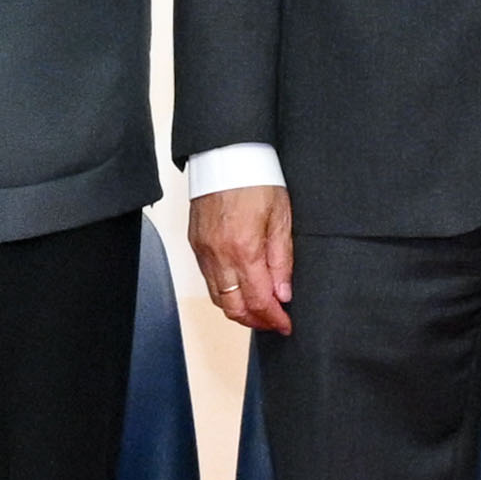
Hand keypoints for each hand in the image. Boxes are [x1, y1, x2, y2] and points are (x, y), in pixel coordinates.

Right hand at [189, 182, 294, 335]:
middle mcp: (218, 255)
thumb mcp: (281, 218)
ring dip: (238, 309)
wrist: (225, 155)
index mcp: (244, 249)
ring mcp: (203, 251)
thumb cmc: (256, 179)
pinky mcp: (195, 244)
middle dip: (255, 321)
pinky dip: (225, 291)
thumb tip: (283, 294)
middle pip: (233, 308)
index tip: (285, 325)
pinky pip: (208, 279)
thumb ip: (282, 260)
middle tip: (273, 322)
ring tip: (259, 308)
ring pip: (218, 297)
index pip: (258, 300)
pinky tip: (240, 287)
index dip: (273, 319)